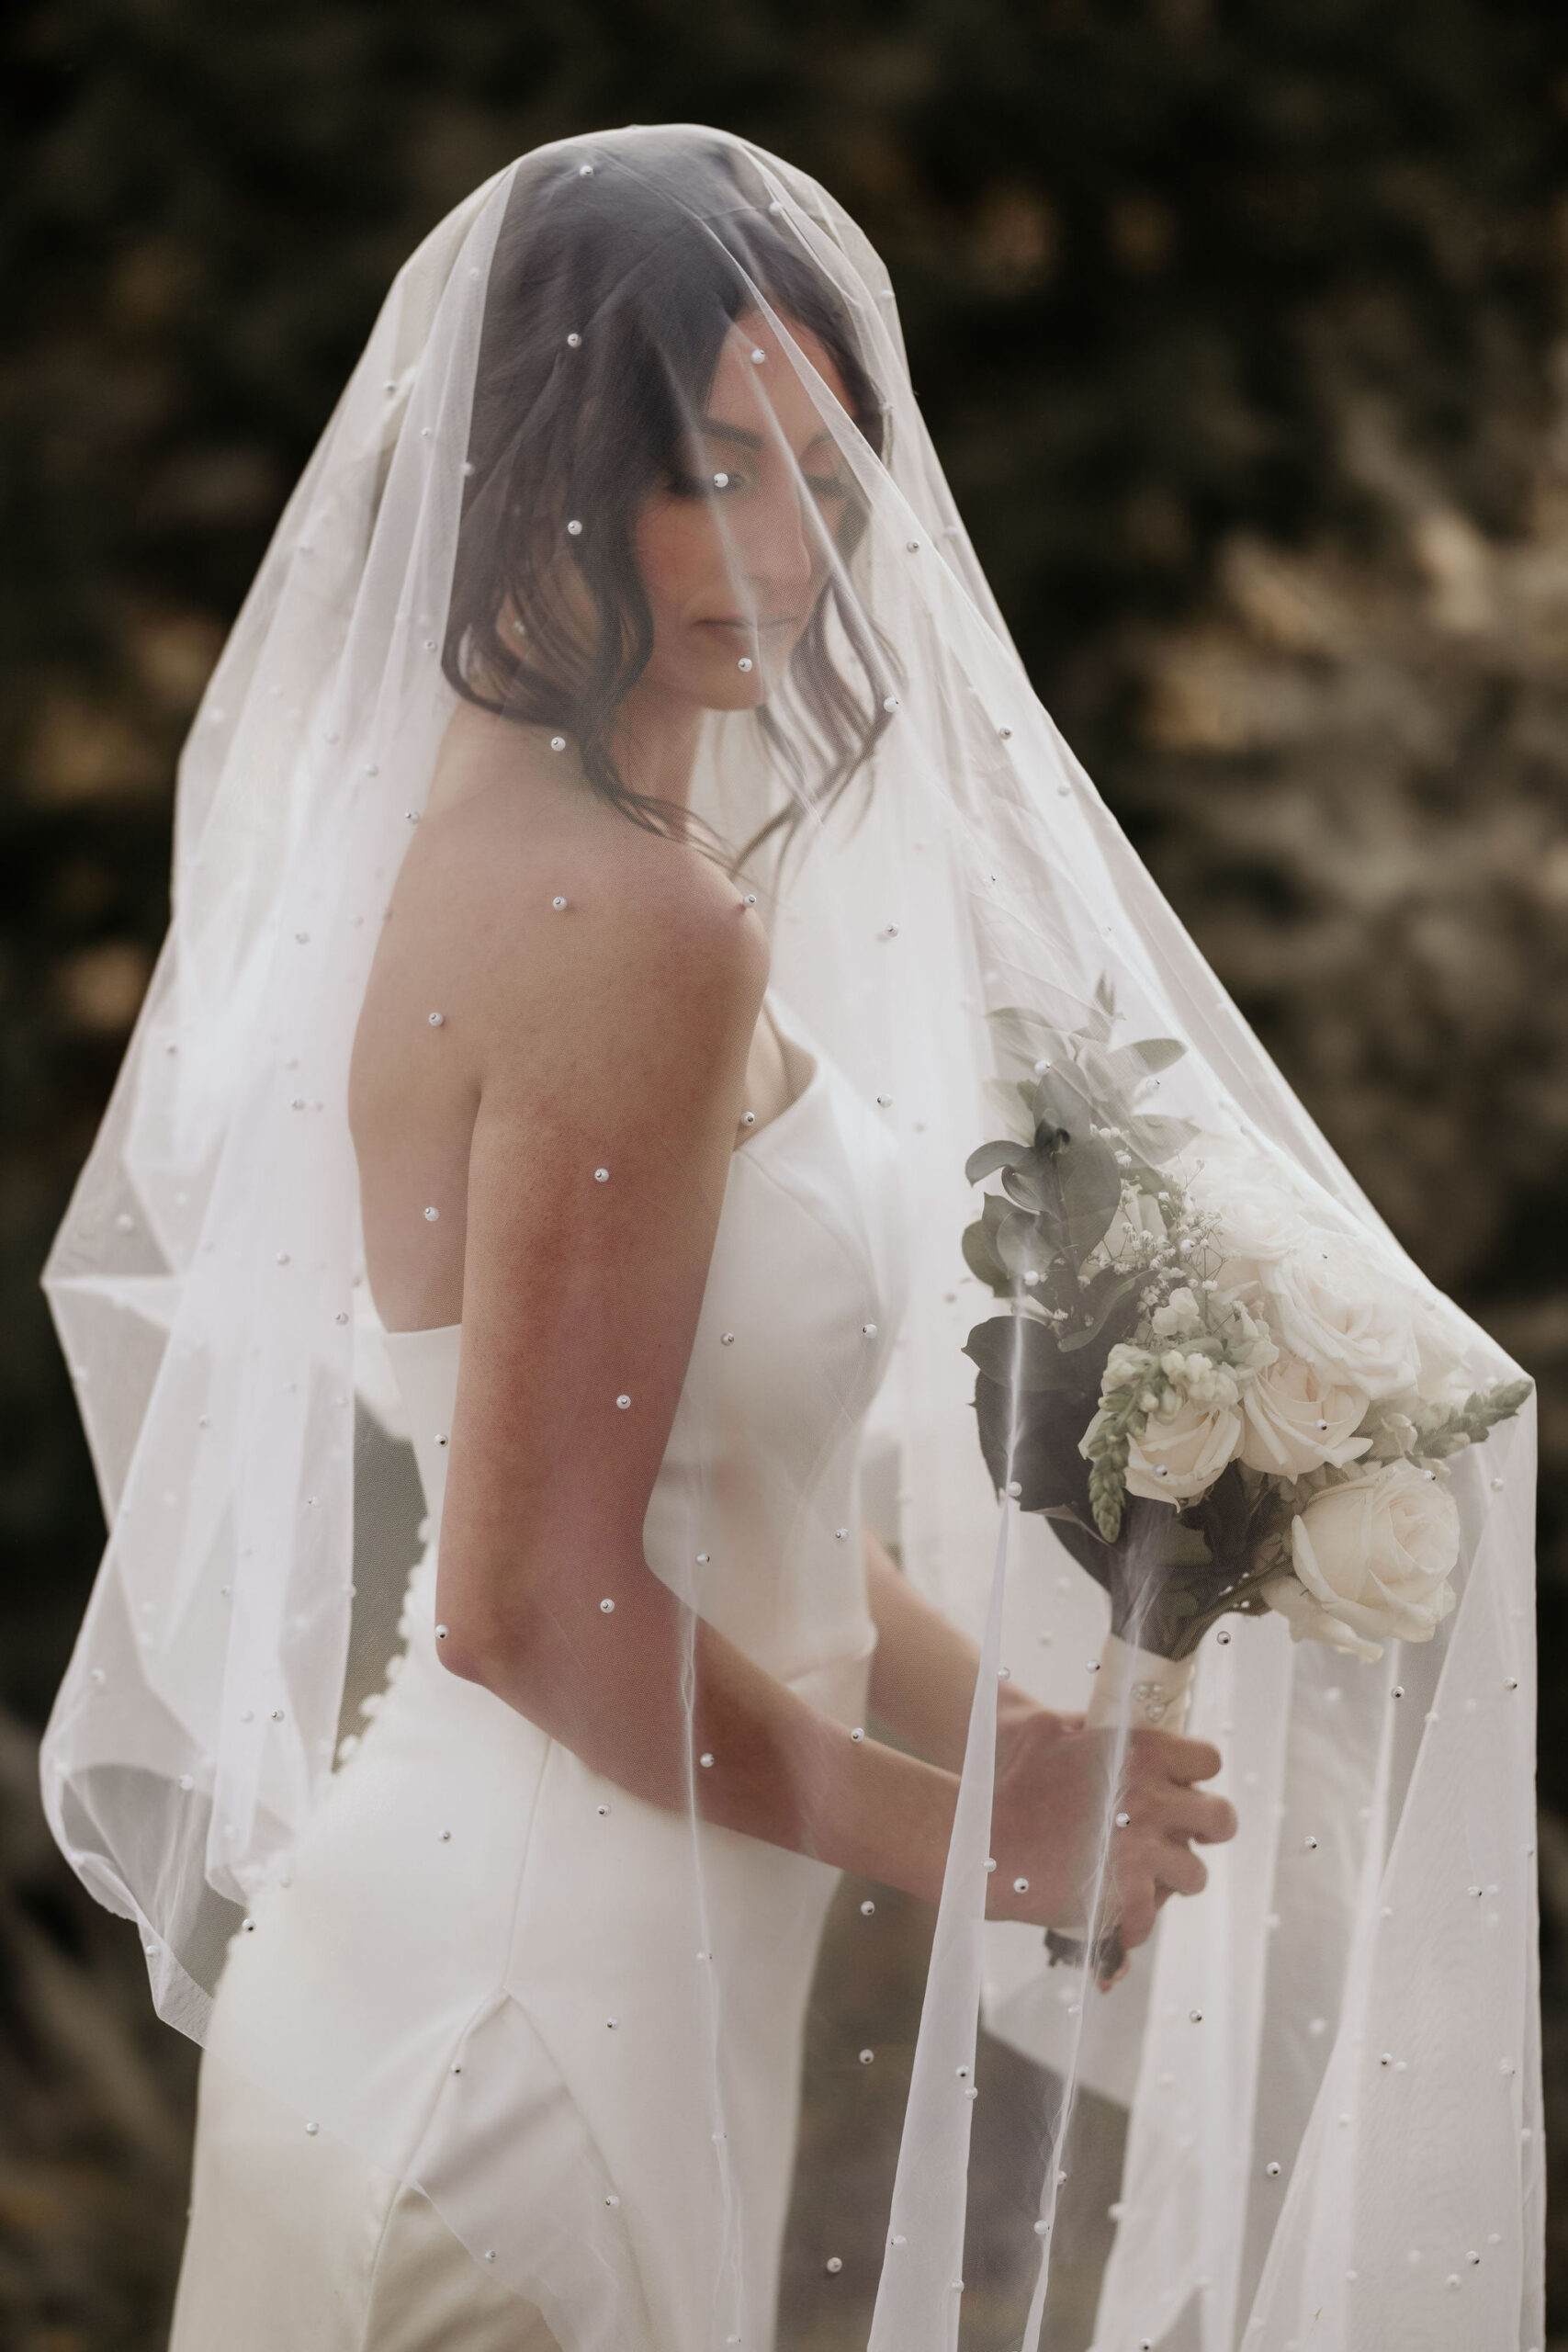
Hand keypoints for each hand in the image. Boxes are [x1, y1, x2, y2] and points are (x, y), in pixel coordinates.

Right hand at [985, 1705, 1236, 1956]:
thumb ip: (1088, 1727)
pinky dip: (1134, 1921)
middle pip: (1221, 1819)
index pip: (1208, 1760)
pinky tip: (1114, 1914)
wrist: (982, 1839)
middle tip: (1179, 1838)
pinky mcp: (1128, 1894)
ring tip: (1142, 1879)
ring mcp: (1144, 1850)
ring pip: (1195, 1874)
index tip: (1182, 1790)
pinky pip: (1152, 1915)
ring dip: (1171, 1878)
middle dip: (1205, 1830)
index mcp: (1140, 1753)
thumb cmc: (1009, 1781)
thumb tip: (1105, 1725)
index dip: (1196, 1777)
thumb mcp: (1048, 1731)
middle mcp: (1152, 1799)